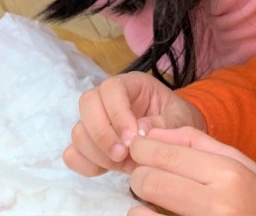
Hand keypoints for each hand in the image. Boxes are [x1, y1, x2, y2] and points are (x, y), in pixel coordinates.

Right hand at [63, 72, 205, 176]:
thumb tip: (139, 133)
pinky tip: (106, 170)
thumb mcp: (181, 120)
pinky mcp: (92, 146)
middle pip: (87, 103)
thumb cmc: (179, 122)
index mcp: (132, 85)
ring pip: (79, 130)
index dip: (117, 113)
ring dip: (96, 152)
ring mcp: (97, 122)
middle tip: (122, 154)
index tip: (131, 138)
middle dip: (102, 133)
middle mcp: (108, 99)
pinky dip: (85, 164)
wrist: (176, 140)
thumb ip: (163, 124)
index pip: (112, 88)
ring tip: (122, 163)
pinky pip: (74, 153)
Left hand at [127, 127, 255, 215]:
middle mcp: (218, 204)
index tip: (138, 148)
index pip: (165, 155)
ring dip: (140, 201)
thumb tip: (151, 134)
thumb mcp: (239, 161)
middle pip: (148, 181)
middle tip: (147, 173)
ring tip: (154, 197)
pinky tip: (155, 214)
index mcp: (228, 174)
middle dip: (140, 174)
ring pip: (142, 213)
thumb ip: (194, 142)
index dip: (140, 149)